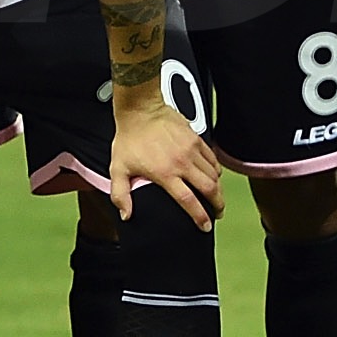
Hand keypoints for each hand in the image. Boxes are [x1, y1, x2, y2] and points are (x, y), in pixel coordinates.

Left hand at [108, 95, 225, 227]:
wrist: (140, 110)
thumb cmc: (129, 138)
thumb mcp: (118, 169)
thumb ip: (121, 194)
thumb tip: (126, 215)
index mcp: (165, 173)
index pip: (189, 201)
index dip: (200, 216)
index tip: (205, 226)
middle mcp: (182, 163)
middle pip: (209, 189)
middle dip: (218, 205)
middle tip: (218, 214)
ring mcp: (191, 150)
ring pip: (214, 175)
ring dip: (218, 189)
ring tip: (217, 197)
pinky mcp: (196, 139)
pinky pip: (213, 158)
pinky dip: (216, 170)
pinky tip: (214, 176)